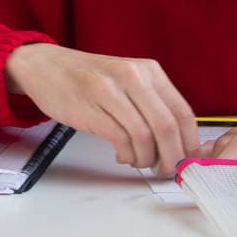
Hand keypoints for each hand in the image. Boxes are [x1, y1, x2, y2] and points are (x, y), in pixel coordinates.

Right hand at [5, 43, 200, 175]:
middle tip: (166, 170)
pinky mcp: (90, 108)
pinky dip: (127, 155)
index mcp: (149, 71)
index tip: (187, 160)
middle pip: (167, 126)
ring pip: (145, 136)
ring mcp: (111, 91)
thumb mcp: (128, 80)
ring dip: (146, 159)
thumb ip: (152, 104)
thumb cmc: (90, 78)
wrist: (46, 67)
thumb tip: (178, 142)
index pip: (182, 112)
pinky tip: (122, 155)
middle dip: (171, 156)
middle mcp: (133, 77)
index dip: (189, 143)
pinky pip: (120, 140)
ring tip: (140, 161)